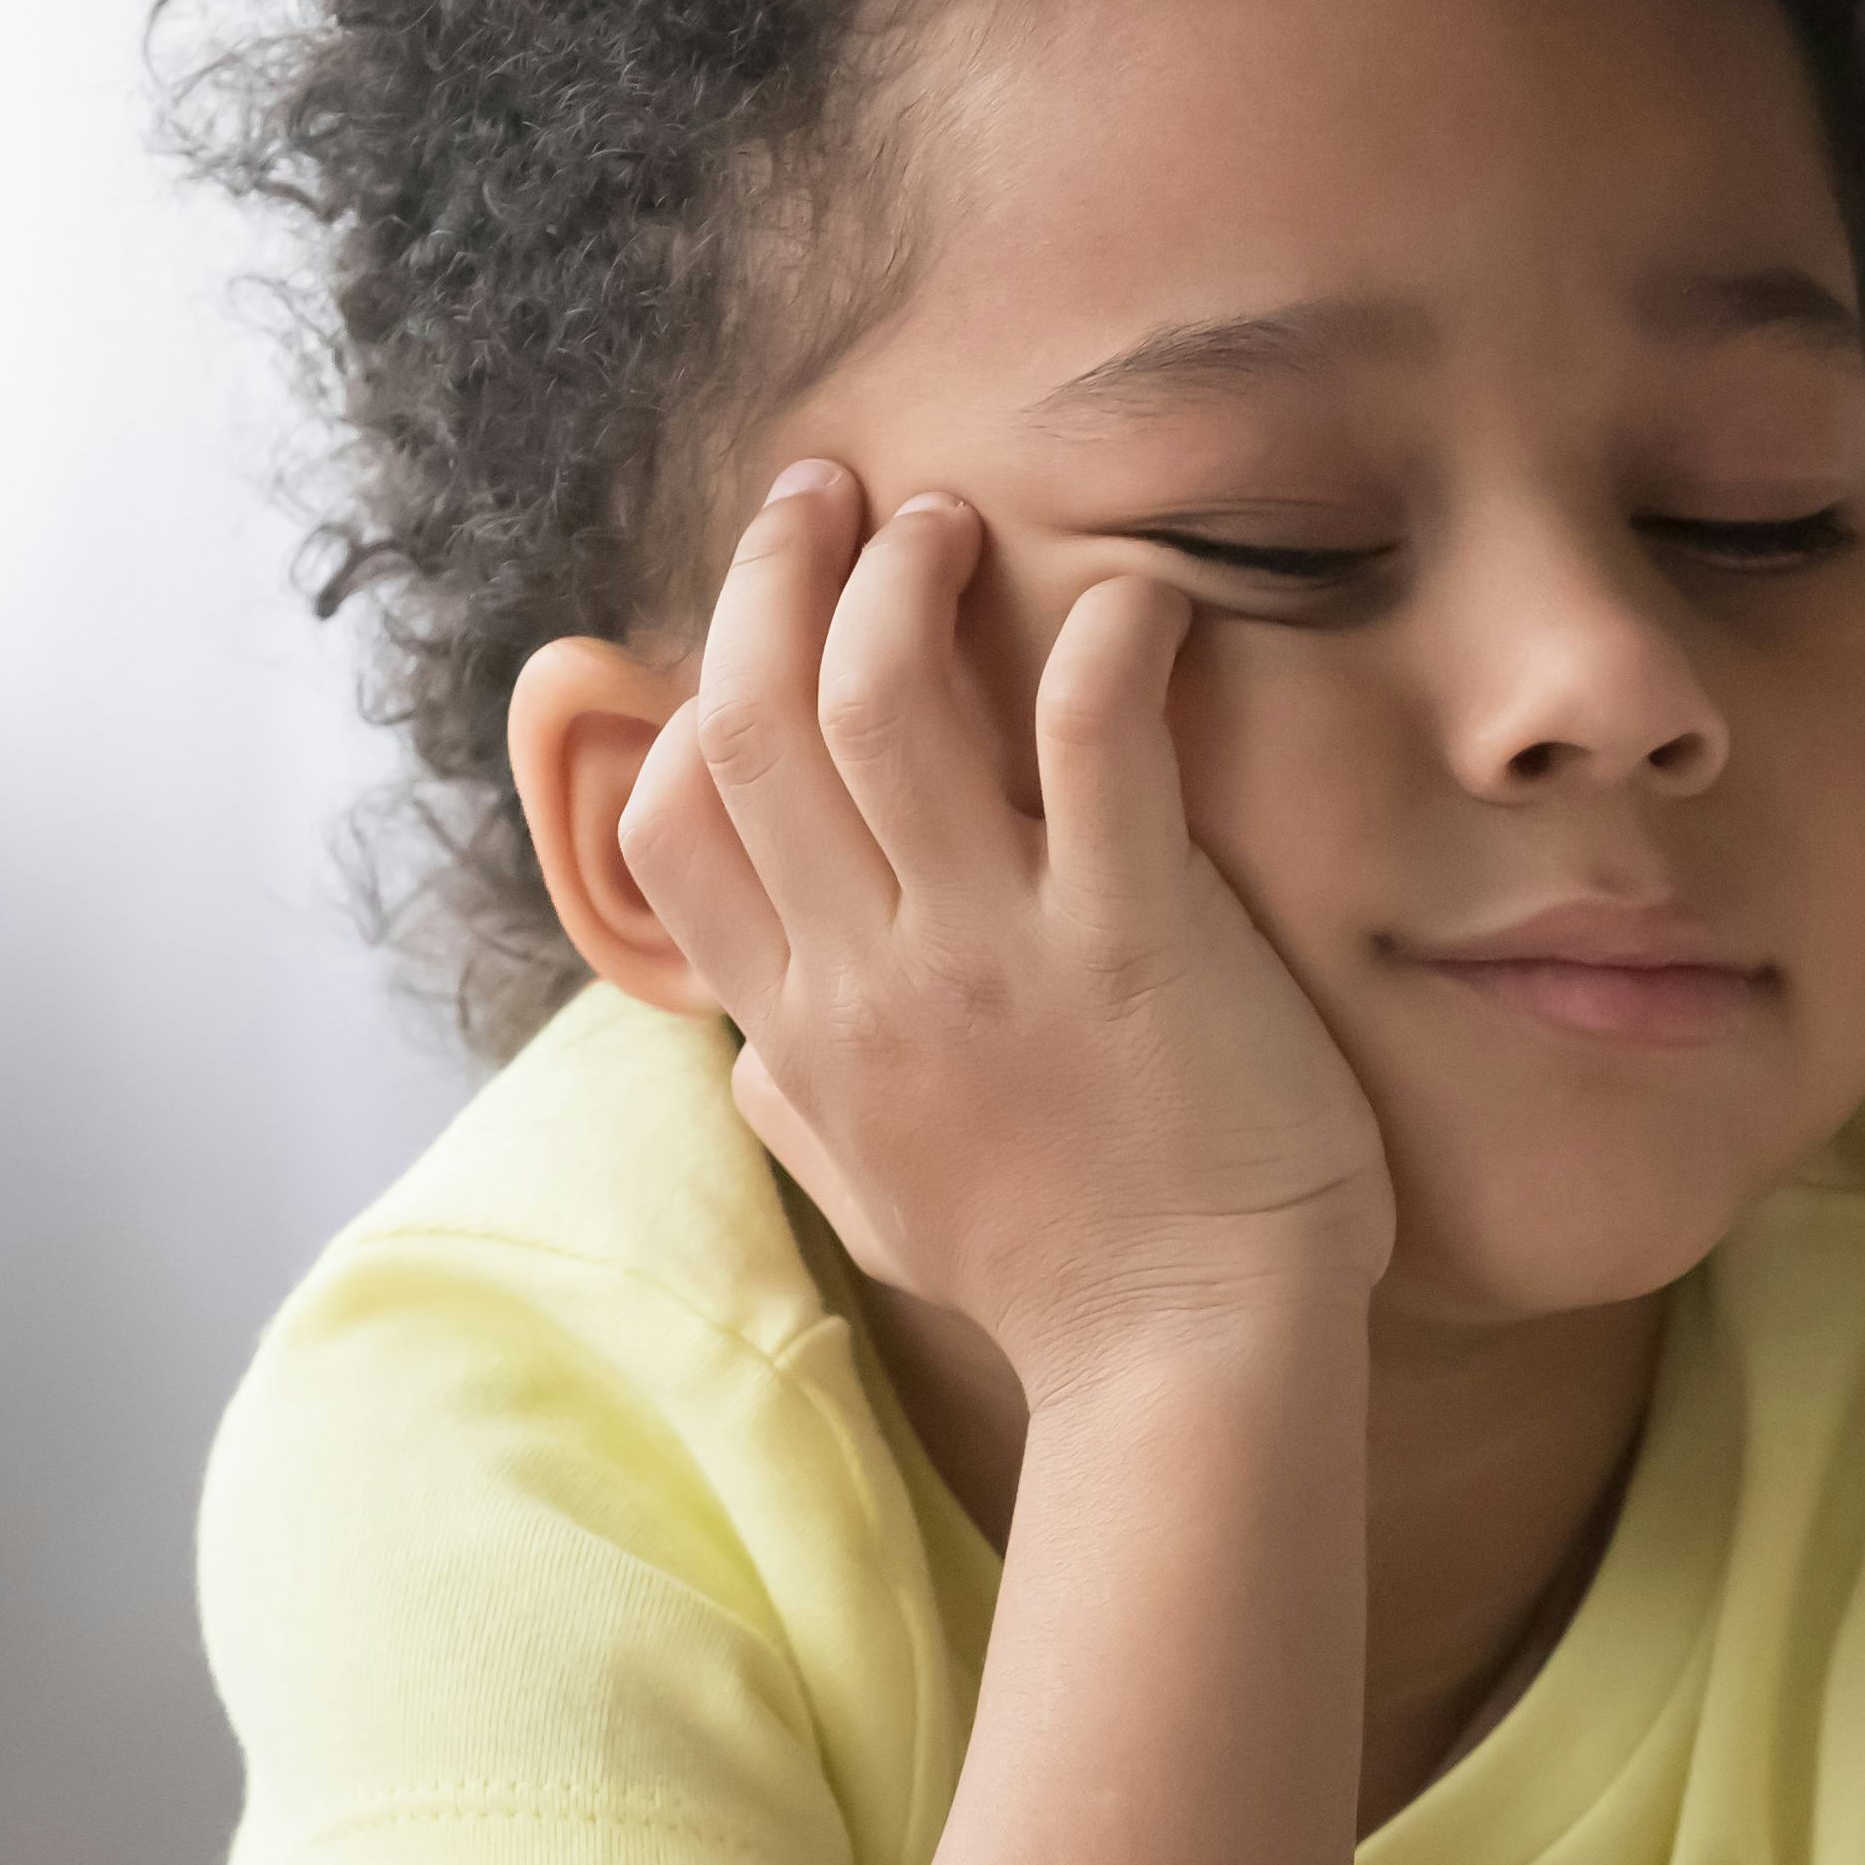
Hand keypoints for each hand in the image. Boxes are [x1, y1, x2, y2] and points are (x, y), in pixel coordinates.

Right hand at [623, 462, 1392, 1392]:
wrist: (1191, 1370)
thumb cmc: (1058, 1282)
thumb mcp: (875, 1205)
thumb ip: (796, 1110)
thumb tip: (739, 1057)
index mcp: (798, 1034)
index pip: (673, 823)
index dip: (694, 693)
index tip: (760, 622)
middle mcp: (868, 982)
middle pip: (750, 721)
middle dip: (772, 575)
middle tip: (828, 494)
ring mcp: (992, 959)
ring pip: (880, 700)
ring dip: (904, 578)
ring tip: (946, 520)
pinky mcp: (1138, 945)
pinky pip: (1092, 740)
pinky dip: (1106, 639)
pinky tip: (1139, 598)